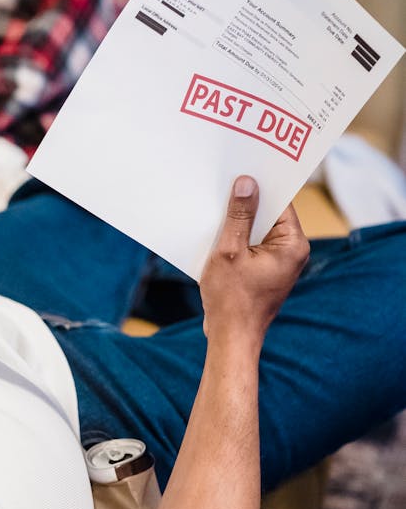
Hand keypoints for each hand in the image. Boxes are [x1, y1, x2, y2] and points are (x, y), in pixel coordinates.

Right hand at [200, 176, 309, 346]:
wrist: (230, 339)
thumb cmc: (232, 300)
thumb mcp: (230, 251)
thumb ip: (239, 216)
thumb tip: (247, 184)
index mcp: (292, 245)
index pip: (280, 202)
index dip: (261, 186)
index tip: (243, 169)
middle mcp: (291, 252)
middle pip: (269, 215)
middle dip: (246, 203)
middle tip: (224, 184)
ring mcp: (279, 263)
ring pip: (257, 230)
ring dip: (238, 222)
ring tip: (215, 209)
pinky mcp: (265, 271)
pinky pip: (251, 245)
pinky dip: (236, 239)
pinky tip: (215, 234)